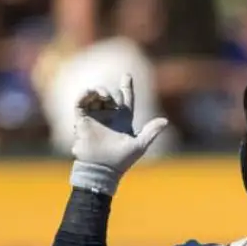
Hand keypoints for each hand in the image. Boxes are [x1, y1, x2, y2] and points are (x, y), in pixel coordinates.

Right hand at [69, 73, 168, 194]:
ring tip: (103, 95)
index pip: (126, 99)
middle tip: (113, 100)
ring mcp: (95, 118)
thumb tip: (166, 120)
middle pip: (111, 96)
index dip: (126, 87)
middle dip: (112, 93)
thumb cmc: (121, 160)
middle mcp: (109, 117)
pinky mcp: (82, 121)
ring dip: (99, 91)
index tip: (127, 76)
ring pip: (96, 97)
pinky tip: (92, 94)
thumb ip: (151, 132)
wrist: (101, 169)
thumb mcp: (139, 145)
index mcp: (123, 121)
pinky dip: (85, 95)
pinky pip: (80, 103)